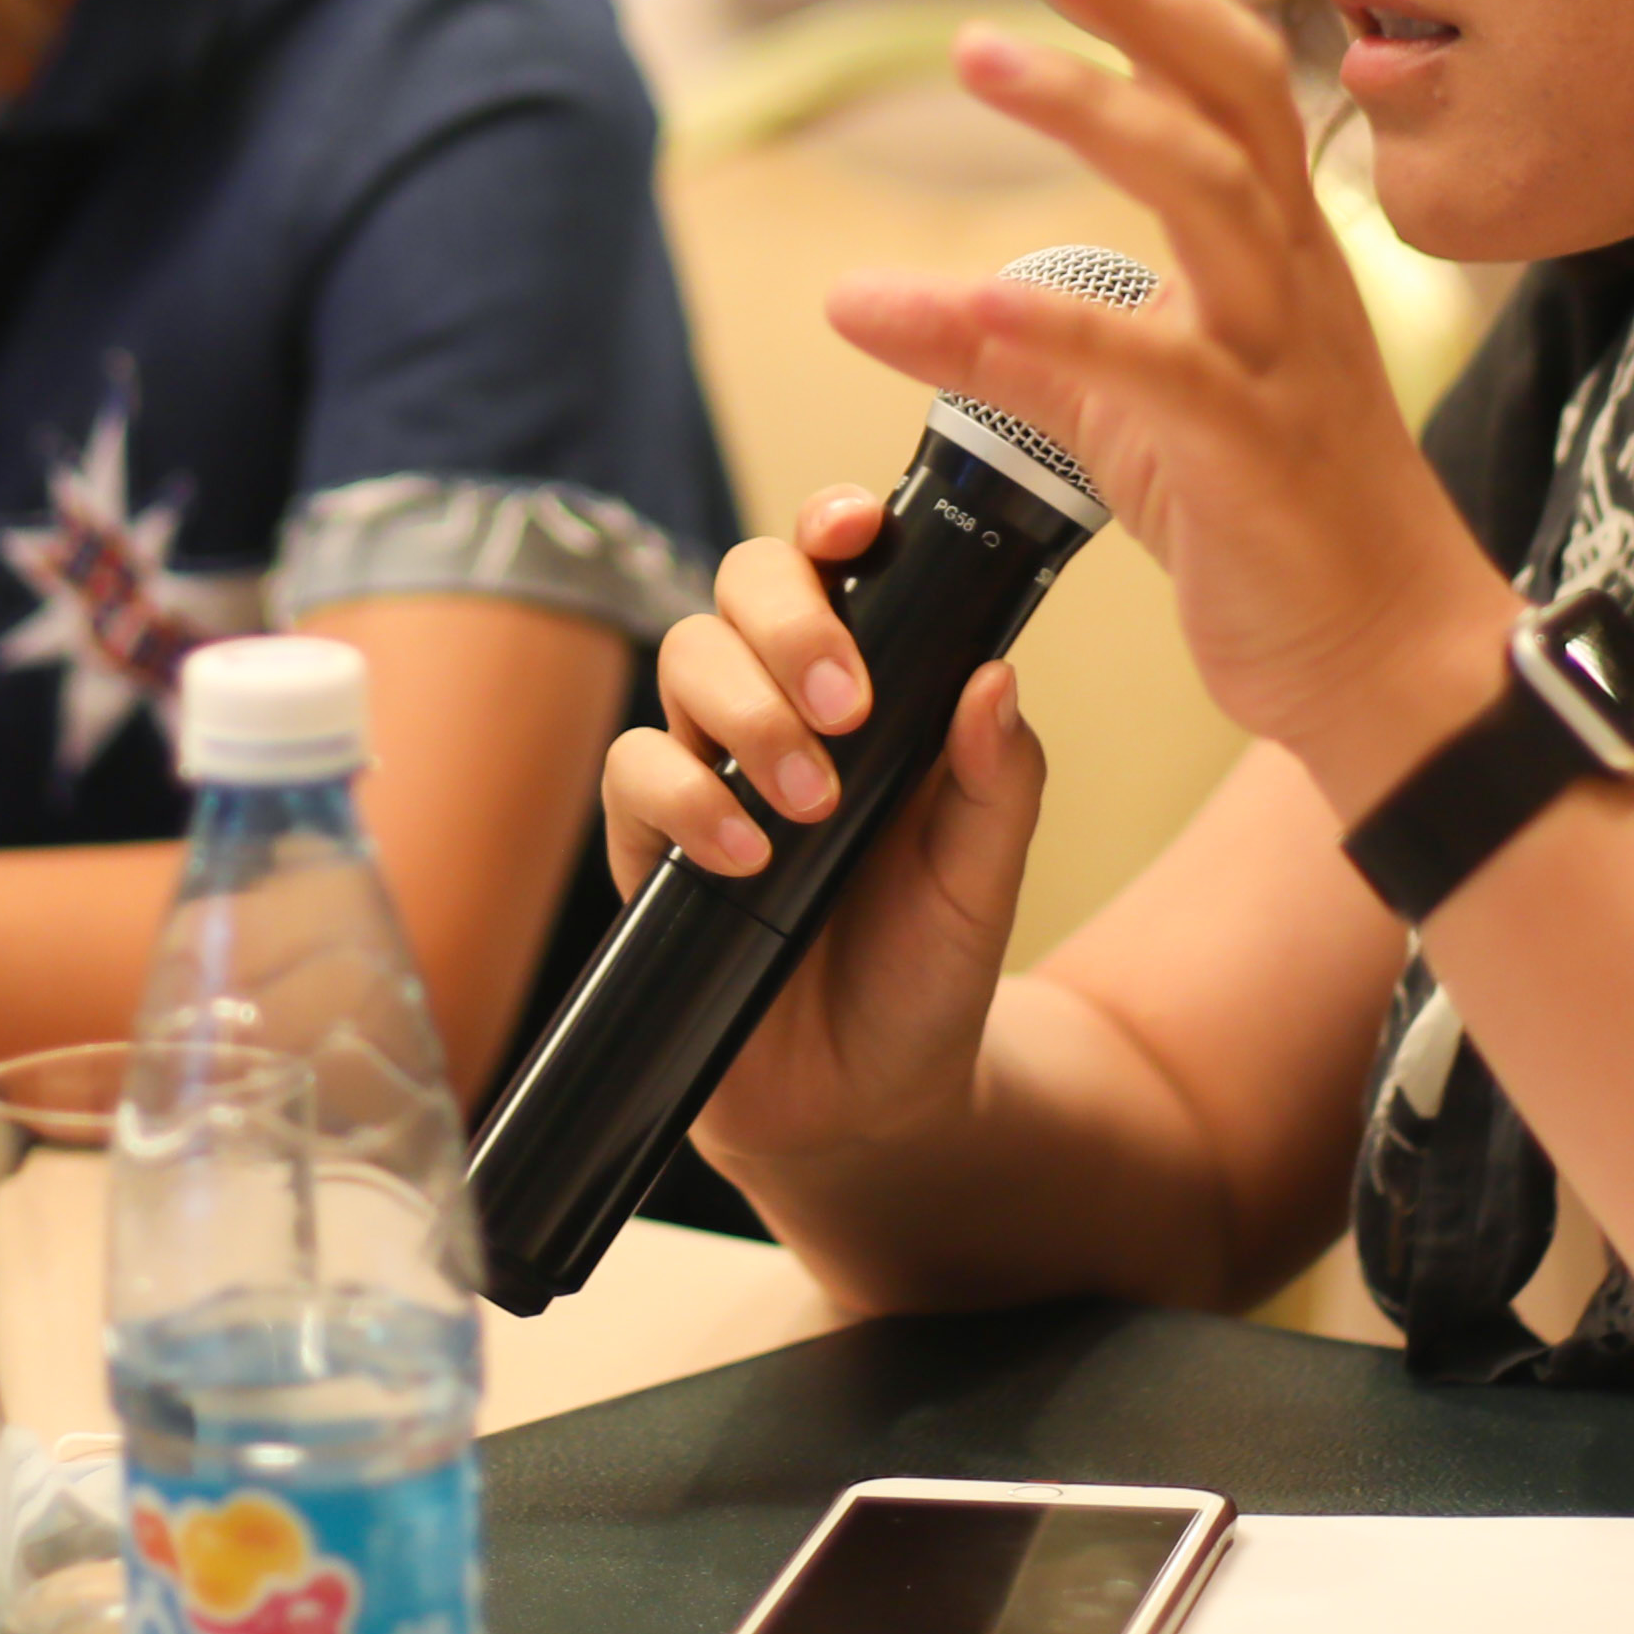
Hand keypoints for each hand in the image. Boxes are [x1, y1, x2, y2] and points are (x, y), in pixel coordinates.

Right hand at [601, 494, 1050, 1172]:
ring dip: (744, 712)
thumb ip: (999, 784)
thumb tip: (996, 677)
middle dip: (789, 623)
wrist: (864, 1107)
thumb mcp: (986, 883)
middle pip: (742, 588)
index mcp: (870, 693)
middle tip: (848, 707)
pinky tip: (746, 855)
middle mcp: (781, 710)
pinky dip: (685, 799)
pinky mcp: (652, 843)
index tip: (856, 529)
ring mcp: (710, 768)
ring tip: (807, 801)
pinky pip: (634, 771)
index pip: (835, 568)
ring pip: (683, 662)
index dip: (832, 527)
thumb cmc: (928, 976)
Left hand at [829, 0, 1521, 798]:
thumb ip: (1020, 348)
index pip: (1208, 62)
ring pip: (1205, 186)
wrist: (1388, 665)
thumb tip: (887, 295)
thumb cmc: (1272, 525)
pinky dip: (1050, 326)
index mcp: (1273, 240)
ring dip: (1088, 109)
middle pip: (1224, 77)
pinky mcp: (1253, 452)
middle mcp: (1291, 269)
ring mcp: (1282, 354)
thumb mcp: (1131, 416)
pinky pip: (1153, 367)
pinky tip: (952, 303)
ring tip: (974, 49)